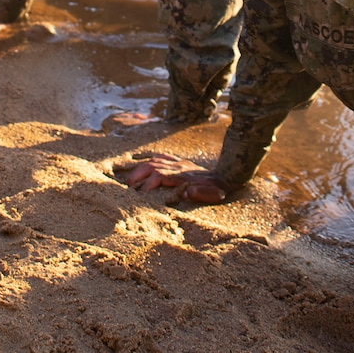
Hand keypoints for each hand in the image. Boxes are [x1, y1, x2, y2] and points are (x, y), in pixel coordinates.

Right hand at [116, 153, 234, 203]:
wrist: (226, 175)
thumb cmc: (218, 189)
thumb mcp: (213, 194)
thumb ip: (200, 193)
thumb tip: (187, 192)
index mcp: (183, 176)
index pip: (159, 176)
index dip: (147, 185)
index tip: (139, 195)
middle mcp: (178, 167)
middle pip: (152, 165)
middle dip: (137, 175)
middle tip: (127, 186)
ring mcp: (178, 163)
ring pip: (154, 160)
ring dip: (140, 168)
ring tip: (129, 179)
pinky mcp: (180, 162)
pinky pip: (162, 156)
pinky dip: (149, 157)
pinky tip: (141, 161)